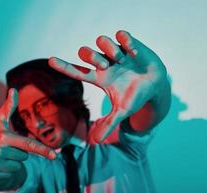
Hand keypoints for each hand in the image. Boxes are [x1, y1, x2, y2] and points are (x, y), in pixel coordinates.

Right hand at [0, 88, 55, 190]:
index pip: (28, 145)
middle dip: (18, 152)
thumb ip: (8, 106)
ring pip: (17, 167)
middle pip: (24, 156)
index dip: (43, 150)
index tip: (55, 156)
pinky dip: (5, 172)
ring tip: (0, 156)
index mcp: (4, 137)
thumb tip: (14, 90)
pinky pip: (8, 176)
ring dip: (12, 163)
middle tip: (6, 147)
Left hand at [49, 30, 167, 142]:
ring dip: (110, 50)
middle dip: (92, 57)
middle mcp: (104, 63)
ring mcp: (116, 52)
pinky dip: (127, 42)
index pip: (76, 71)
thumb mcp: (122, 111)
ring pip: (101, 41)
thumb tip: (95, 141)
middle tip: (106, 66)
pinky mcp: (129, 44)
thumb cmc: (135, 97)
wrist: (156, 85)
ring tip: (123, 59)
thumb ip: (109, 124)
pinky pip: (122, 36)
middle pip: (85, 52)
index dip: (63, 67)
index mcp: (99, 78)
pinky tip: (134, 52)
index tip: (50, 61)